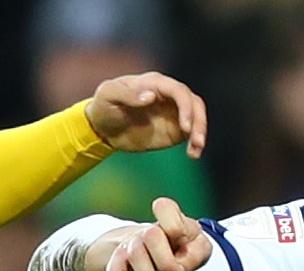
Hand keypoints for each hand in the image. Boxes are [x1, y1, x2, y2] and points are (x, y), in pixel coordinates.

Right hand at [84, 197, 214, 270]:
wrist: (150, 254)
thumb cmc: (179, 250)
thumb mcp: (198, 247)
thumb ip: (198, 252)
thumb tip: (181, 266)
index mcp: (169, 219)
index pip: (164, 207)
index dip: (175, 228)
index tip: (182, 242)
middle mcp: (147, 230)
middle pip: (151, 235)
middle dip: (167, 263)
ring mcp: (129, 245)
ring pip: (134, 257)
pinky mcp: (115, 263)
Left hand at [85, 72, 207, 158]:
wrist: (103, 128)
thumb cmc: (104, 106)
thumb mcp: (108, 95)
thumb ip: (127, 94)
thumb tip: (151, 96)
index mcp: (154, 84)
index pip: (178, 91)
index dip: (185, 107)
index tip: (185, 127)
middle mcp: (168, 96)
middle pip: (193, 102)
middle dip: (199, 121)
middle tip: (197, 141)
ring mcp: (173, 112)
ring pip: (196, 117)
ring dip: (200, 132)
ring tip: (196, 150)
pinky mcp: (174, 129)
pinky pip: (191, 134)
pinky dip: (195, 143)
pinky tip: (193, 154)